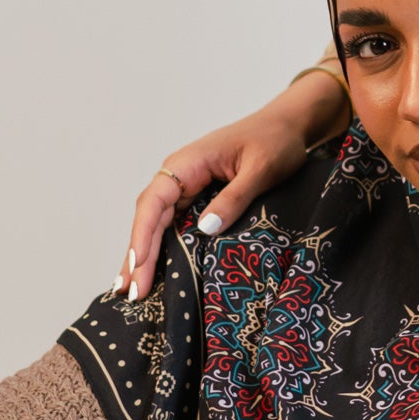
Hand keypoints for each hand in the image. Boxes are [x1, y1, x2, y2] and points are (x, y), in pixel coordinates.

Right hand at [117, 74, 348, 299]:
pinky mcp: (197, 197)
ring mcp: (186, 187)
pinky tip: (156, 270)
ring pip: (157, 224)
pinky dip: (163, 247)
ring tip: (132, 291)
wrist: (288, 126)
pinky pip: (174, 224)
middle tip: (131, 293)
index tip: (138, 264)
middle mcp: (179, 175)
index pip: (154, 201)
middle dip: (138, 255)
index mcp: (187, 163)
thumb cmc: (275, 141)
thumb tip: (204, 229)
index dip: (143, 235)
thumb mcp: (260, 169)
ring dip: (145, 256)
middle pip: (149, 218)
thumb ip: (234, 197)